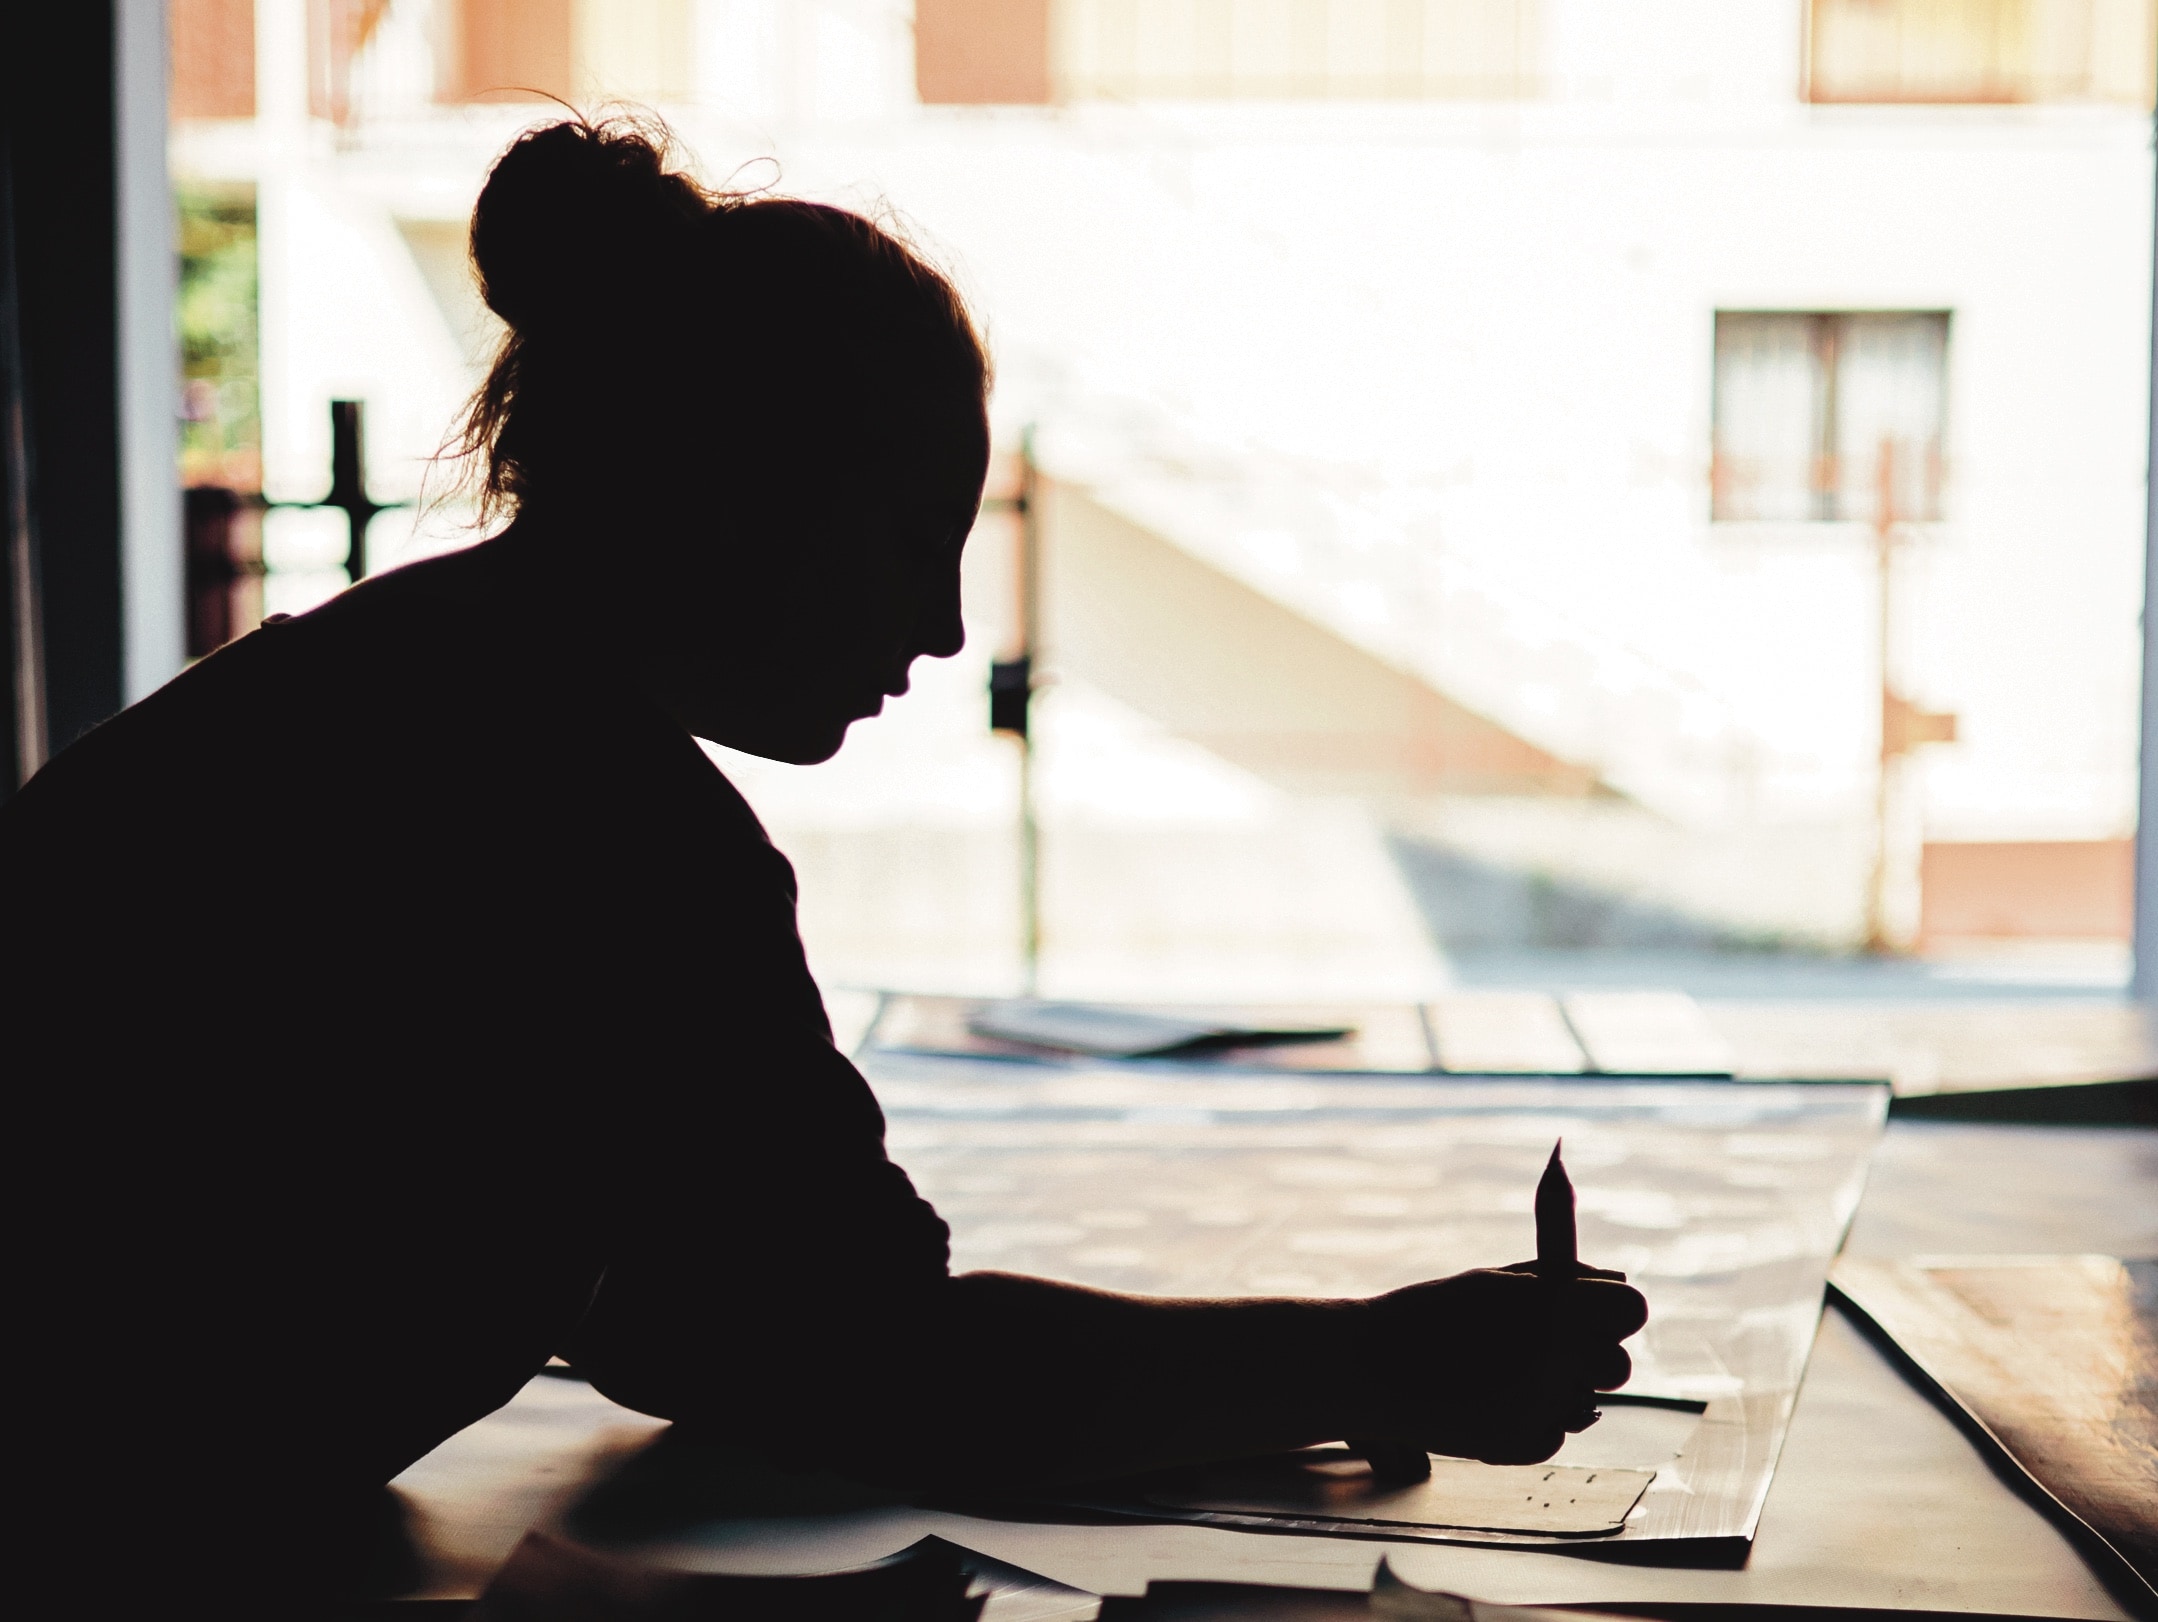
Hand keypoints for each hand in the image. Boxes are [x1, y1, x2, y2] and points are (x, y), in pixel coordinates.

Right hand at [1352, 1266, 1647, 1466]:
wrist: (1366, 1367)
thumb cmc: (1429, 1313)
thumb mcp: (1492, 1281)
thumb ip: (1560, 1278)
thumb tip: (1616, 1281)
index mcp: (1554, 1305)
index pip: (1631, 1310)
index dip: (1613, 1312)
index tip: (1591, 1314)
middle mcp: (1559, 1357)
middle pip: (1617, 1366)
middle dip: (1588, 1358)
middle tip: (1541, 1349)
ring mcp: (1544, 1406)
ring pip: (1585, 1404)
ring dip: (1557, 1391)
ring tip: (1496, 1374)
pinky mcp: (1524, 1446)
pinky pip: (1552, 1433)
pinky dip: (1526, 1421)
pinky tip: (1479, 1402)